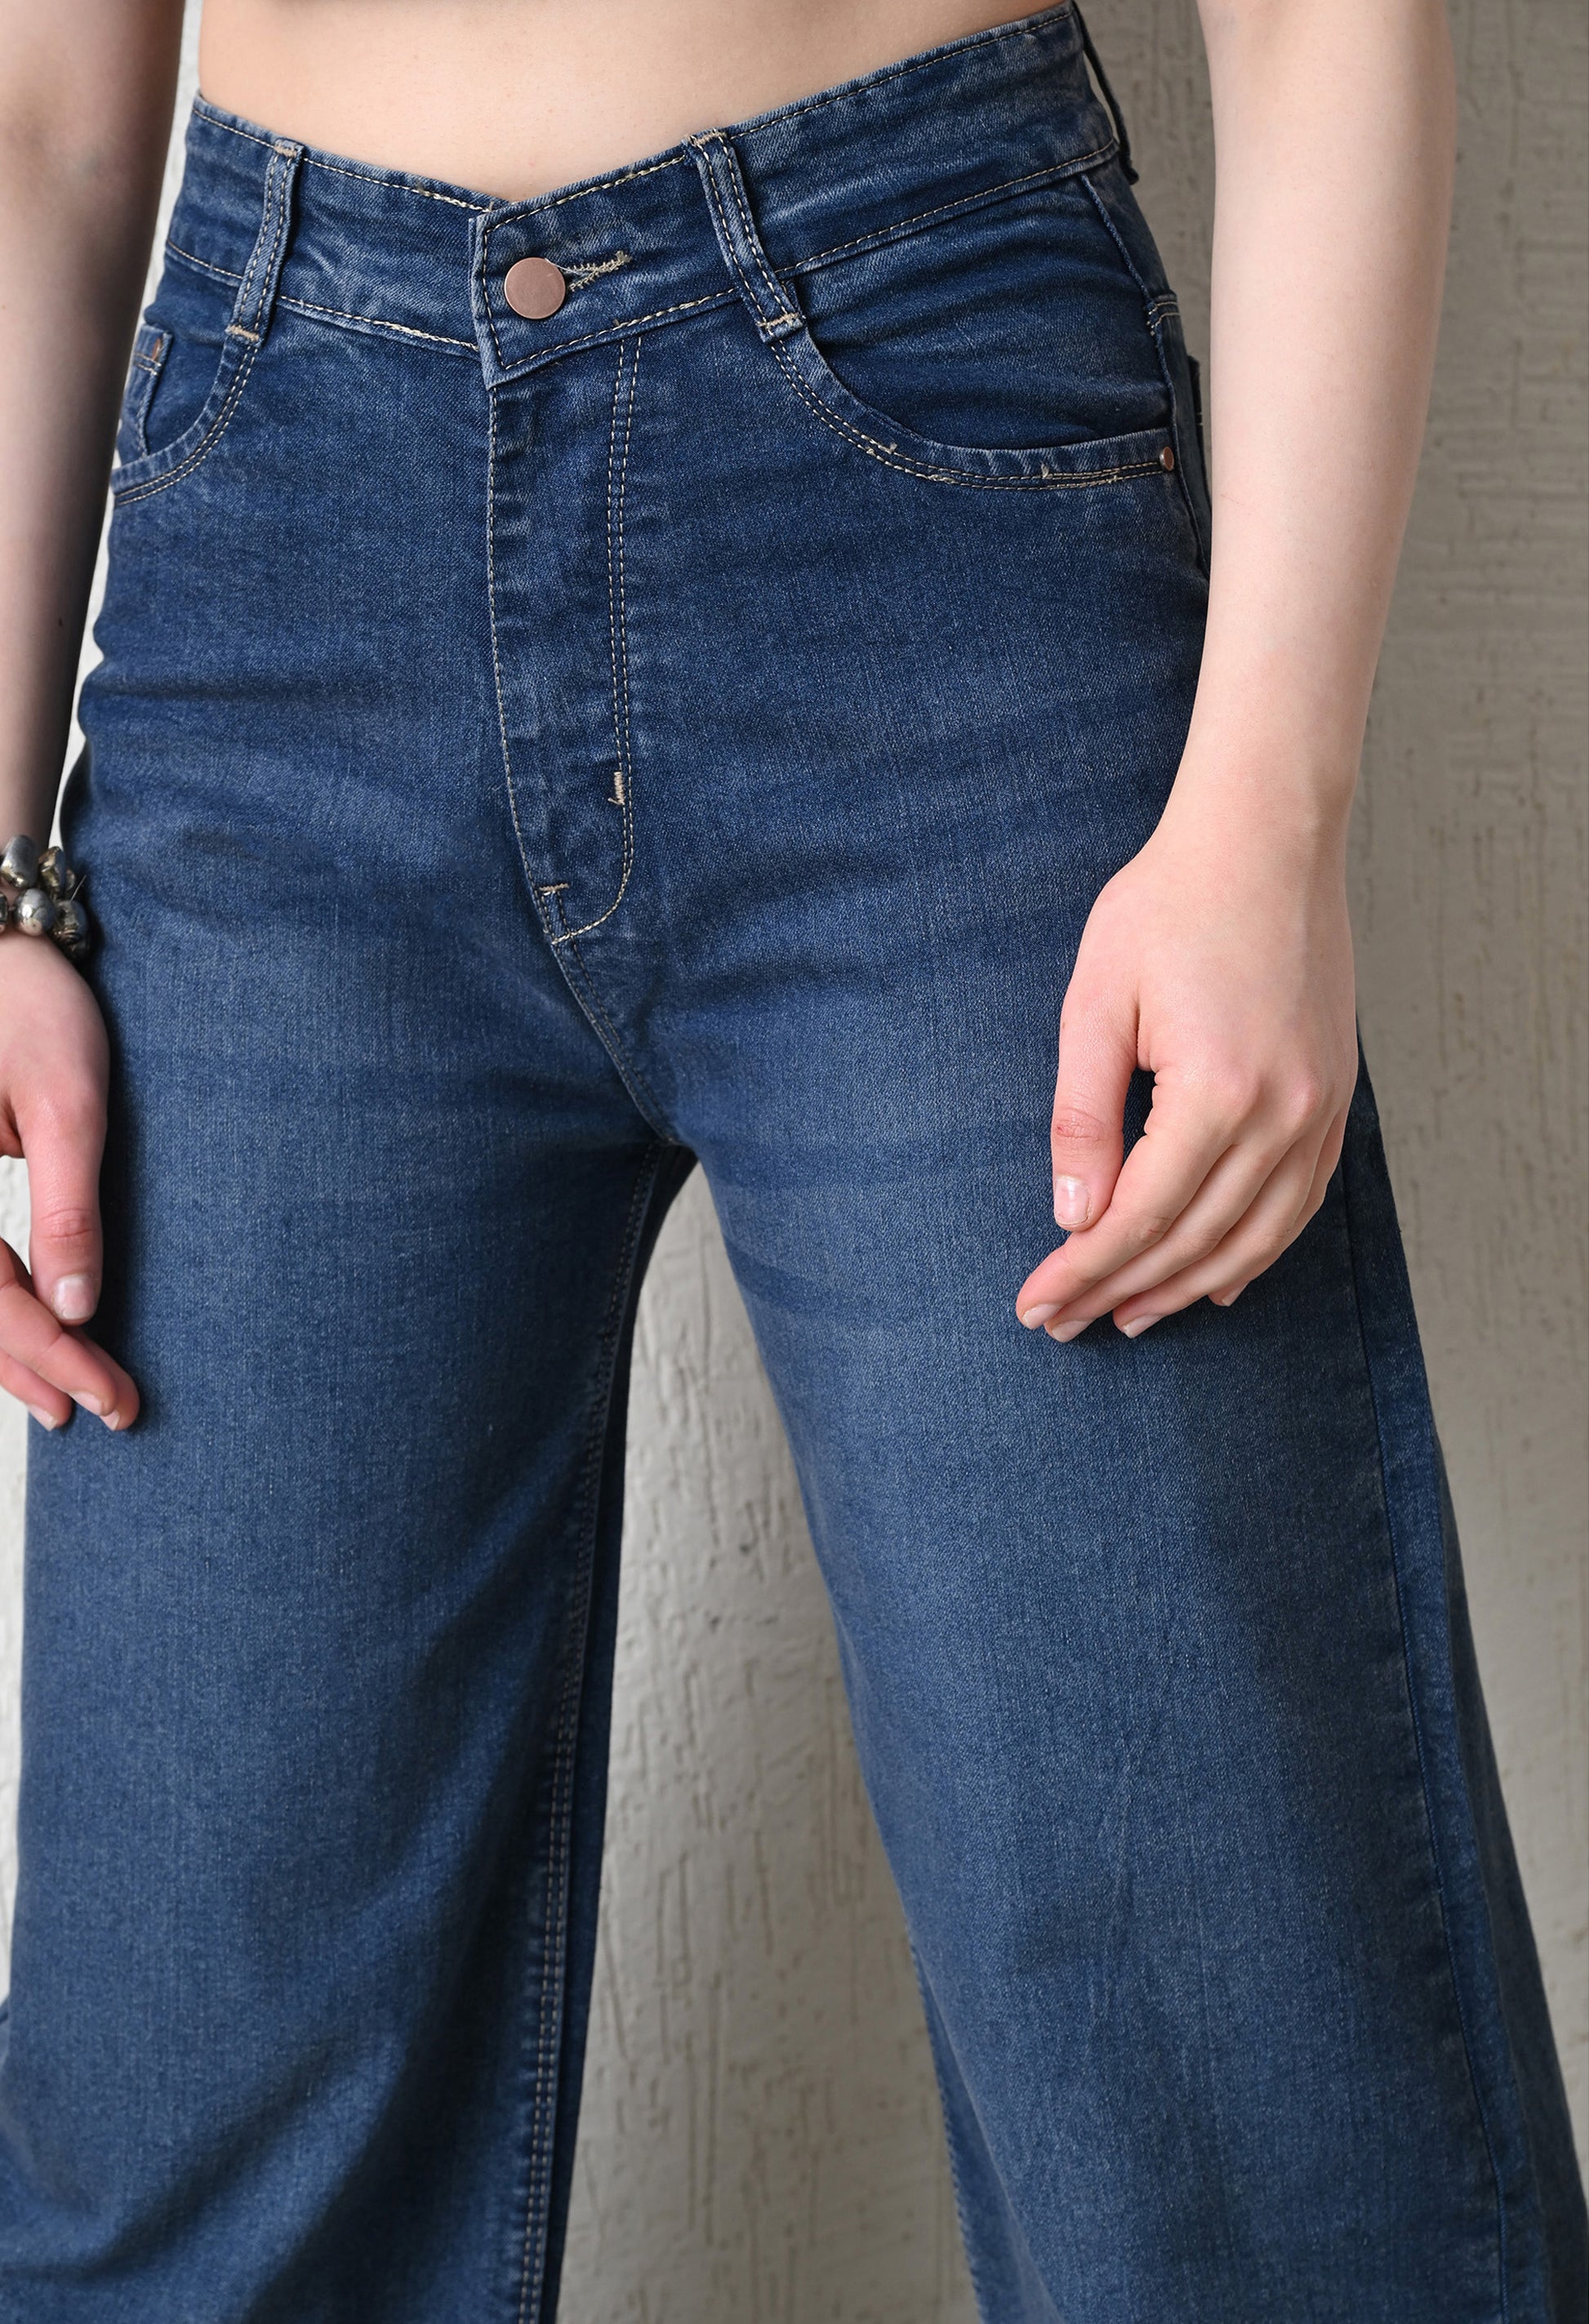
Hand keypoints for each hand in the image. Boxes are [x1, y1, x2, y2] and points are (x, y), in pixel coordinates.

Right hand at [0, 936, 137, 1428]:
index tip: (110, 1395)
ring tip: (65, 1400)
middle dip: (28, 1363)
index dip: (47, 1350)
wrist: (2, 944)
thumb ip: (69, 1208)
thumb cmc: (34, 1006)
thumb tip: (77, 1311)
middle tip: (105, 1410)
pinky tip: (32, 1340)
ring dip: (1, 1349)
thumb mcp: (67, 1102)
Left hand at [1015, 784, 1358, 1341]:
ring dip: (1189, 1286)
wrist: (1266, 838)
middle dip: (1122, 1290)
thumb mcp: (1096, 1004)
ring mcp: (1321, 1109)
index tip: (1036, 1306)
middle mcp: (1283, 1115)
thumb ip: (1083, 1116)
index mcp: (1217, 1093)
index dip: (1082, 1271)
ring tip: (1132, 1316)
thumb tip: (1072, 1215)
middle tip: (1066, 1324)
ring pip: (1255, 1237)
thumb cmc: (1168, 906)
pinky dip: (1259, 1251)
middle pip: (1194, 1241)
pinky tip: (1221, 1280)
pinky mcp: (1336, 1097)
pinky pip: (1302, 1203)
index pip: (1139, 1217)